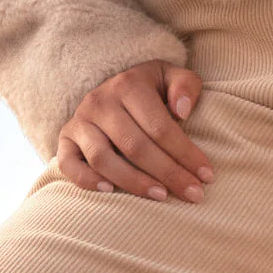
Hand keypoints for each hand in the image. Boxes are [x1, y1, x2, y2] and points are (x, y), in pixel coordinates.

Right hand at [57, 60, 215, 202]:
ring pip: (103, 159)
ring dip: (133, 182)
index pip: (160, 126)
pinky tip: (110, 192)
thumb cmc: (151, 88)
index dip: (185, 153)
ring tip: (162, 196)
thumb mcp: (170, 76)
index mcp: (129, 84)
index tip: (207, 175)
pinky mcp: (65, 139)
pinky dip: (86, 181)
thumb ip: (185, 85)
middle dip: (168, 173)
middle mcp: (100, 101)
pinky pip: (68, 165)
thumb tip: (183, 111)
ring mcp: (79, 121)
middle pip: (135, 146)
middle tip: (193, 194)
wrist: (112, 87)